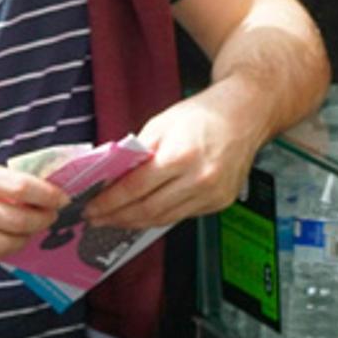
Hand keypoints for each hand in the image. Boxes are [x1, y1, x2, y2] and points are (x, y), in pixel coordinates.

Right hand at [0, 148, 65, 265]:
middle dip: (42, 221)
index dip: (48, 195)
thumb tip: (33, 190)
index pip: (19, 188)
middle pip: (16, 221)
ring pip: (3, 246)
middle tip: (49, 217)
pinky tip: (1, 243)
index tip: (61, 198)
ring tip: (27, 231)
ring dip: (24, 240)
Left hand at [98, 88, 264, 232]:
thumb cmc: (204, 114)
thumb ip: (135, 154)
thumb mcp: (161, 124)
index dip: (108, 202)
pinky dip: (160, 216)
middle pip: (148, 210)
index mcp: (182, 156)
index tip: (91, 208)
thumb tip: (109, 179)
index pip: (134, 188)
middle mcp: (200, 180)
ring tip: (116, 220)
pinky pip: (182, 215)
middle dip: (117, 218)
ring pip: (164, 219)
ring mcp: (213, 194)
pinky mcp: (221, 202)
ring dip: (136, 222)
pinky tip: (145, 213)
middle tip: (97, 219)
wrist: (245, 114)